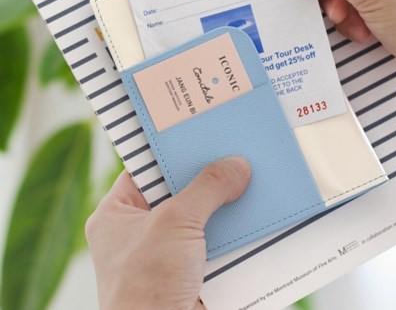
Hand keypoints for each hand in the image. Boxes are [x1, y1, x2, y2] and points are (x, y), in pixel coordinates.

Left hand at [86, 157, 250, 309]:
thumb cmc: (146, 287)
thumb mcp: (175, 223)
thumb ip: (206, 189)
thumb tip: (237, 165)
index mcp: (117, 214)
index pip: (145, 168)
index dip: (172, 150)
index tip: (200, 133)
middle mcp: (139, 230)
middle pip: (177, 190)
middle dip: (206, 176)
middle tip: (232, 150)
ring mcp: (164, 251)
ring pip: (199, 215)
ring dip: (223, 203)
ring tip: (249, 174)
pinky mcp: (188, 269)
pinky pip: (213, 238)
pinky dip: (231, 228)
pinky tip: (252, 211)